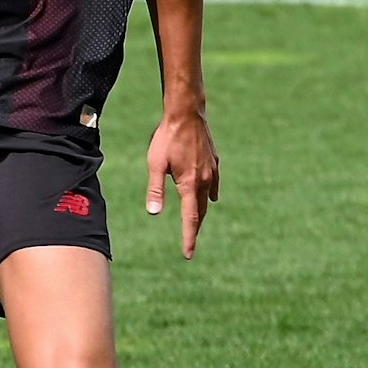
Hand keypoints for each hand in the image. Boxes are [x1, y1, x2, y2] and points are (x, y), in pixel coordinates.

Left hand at [145, 112, 219, 259]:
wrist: (187, 113)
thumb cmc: (167, 137)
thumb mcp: (155, 164)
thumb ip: (155, 189)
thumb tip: (153, 213)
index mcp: (190, 184)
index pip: (190, 219)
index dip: (189, 238)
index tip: (188, 254)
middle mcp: (205, 180)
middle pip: (201, 211)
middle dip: (195, 228)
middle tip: (190, 243)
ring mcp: (212, 171)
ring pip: (208, 198)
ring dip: (201, 211)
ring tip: (196, 222)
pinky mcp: (214, 161)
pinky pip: (213, 183)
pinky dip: (209, 193)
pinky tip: (209, 196)